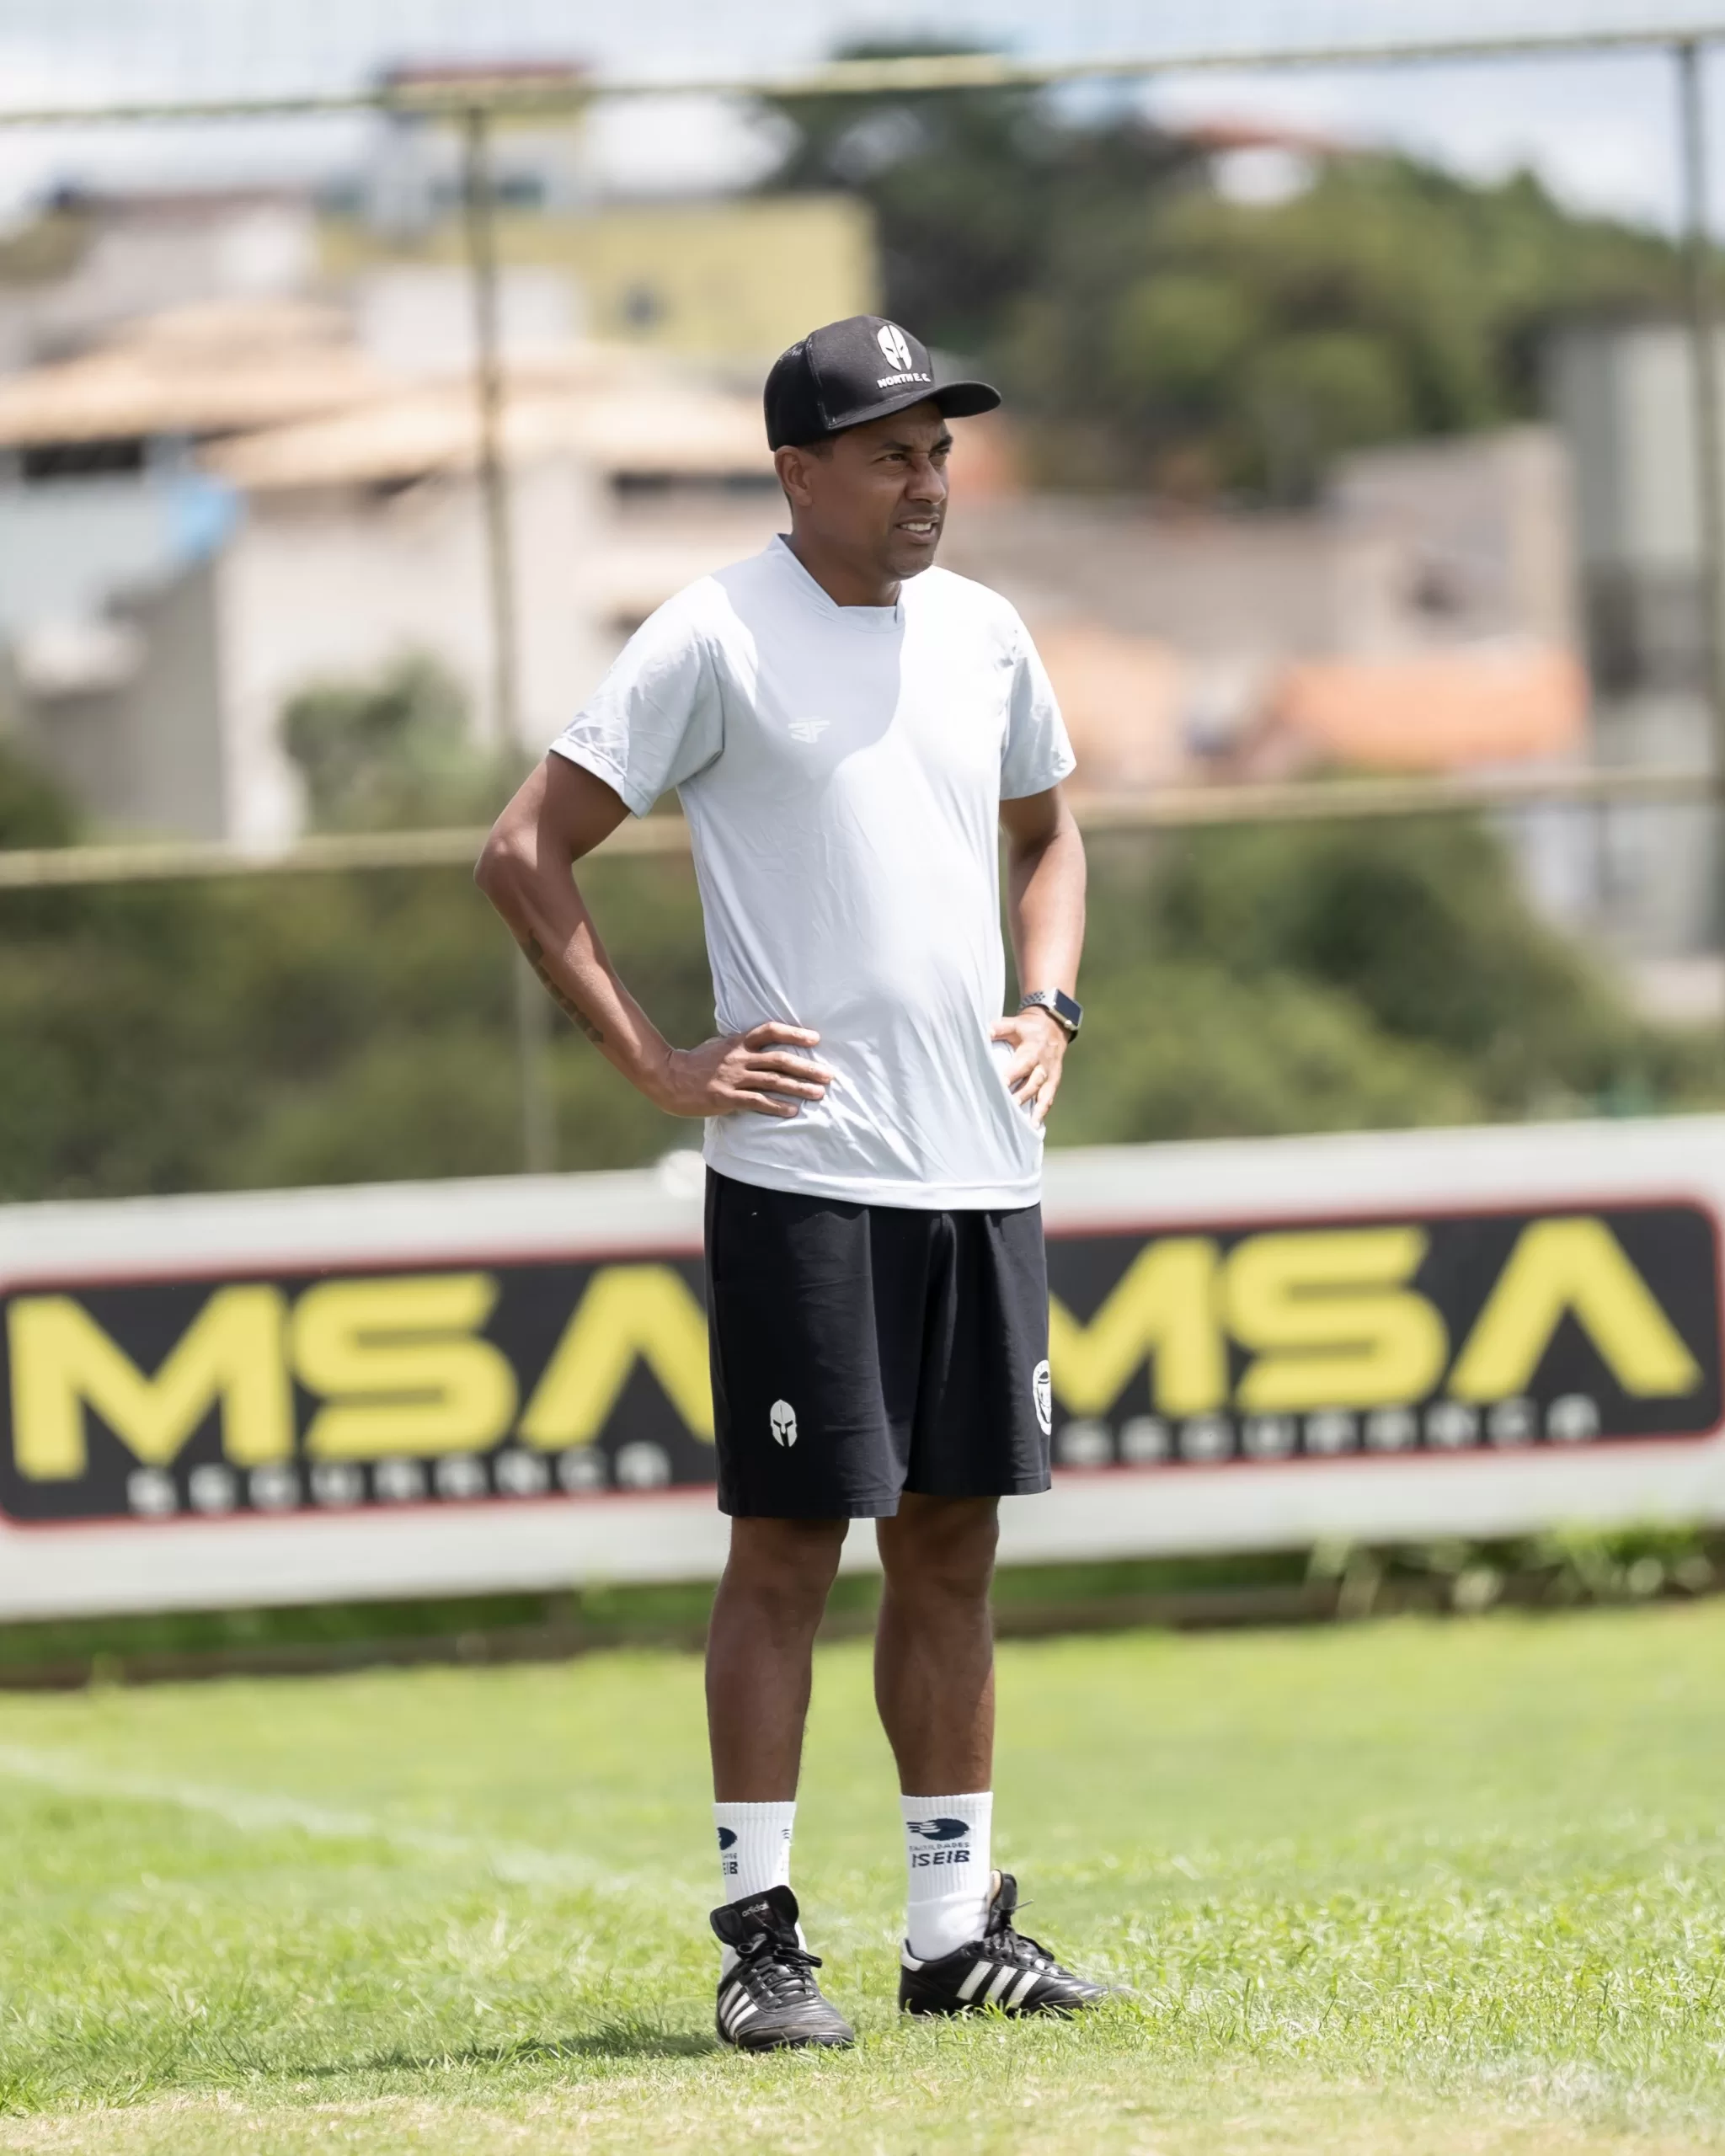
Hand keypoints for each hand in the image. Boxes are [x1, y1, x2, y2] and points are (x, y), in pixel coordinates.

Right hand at [655, 1022, 833, 1119]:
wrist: (670, 1079)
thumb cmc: (697, 1063)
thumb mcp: (720, 1045)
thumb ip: (741, 1044)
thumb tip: (762, 1042)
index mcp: (738, 1042)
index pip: (770, 1031)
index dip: (794, 1033)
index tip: (815, 1039)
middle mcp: (739, 1058)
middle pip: (779, 1059)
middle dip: (807, 1067)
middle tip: (828, 1075)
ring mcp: (733, 1078)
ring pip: (773, 1081)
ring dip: (798, 1088)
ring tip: (818, 1094)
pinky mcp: (727, 1098)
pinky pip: (757, 1102)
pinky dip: (776, 1106)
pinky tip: (792, 1111)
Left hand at [990, 1006, 1068, 1127]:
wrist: (1054, 1027)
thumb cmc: (1027, 1028)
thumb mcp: (1014, 1024)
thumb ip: (999, 1028)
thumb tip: (984, 1032)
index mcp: (1033, 1049)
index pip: (1023, 1064)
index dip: (1012, 1075)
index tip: (1001, 1085)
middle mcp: (1043, 1065)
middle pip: (1033, 1082)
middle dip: (1021, 1095)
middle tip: (1008, 1108)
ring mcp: (1050, 1075)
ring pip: (1043, 1094)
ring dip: (1034, 1109)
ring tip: (1023, 1124)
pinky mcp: (1053, 1083)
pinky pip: (1048, 1099)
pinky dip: (1042, 1112)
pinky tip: (1034, 1126)